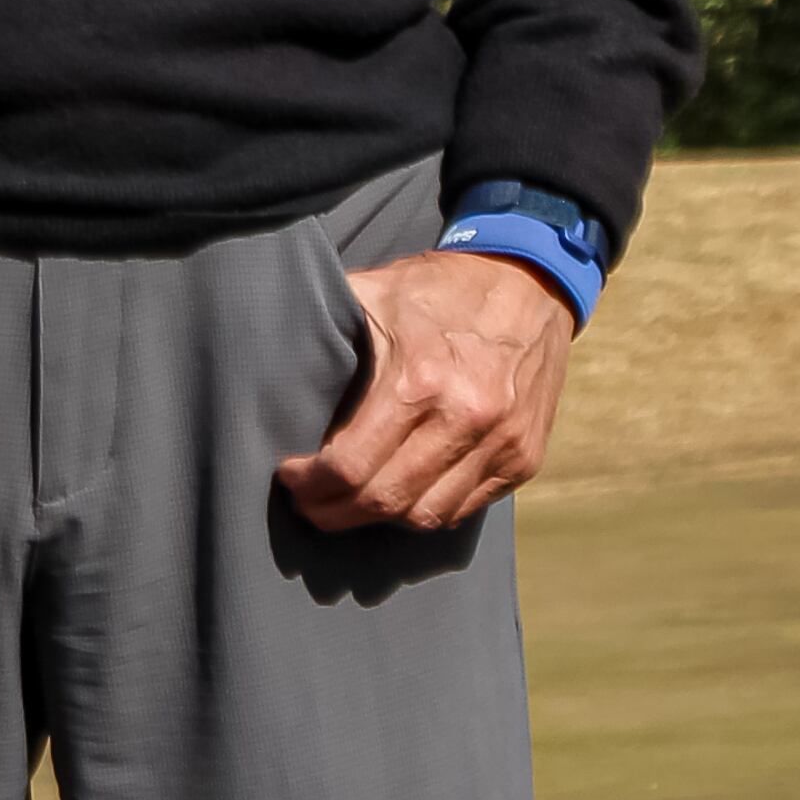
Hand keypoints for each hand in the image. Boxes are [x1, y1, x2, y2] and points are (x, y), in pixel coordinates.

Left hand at [277, 246, 572, 532]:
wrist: (530, 281)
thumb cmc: (442, 287)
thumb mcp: (377, 291)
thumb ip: (327, 327)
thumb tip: (269, 358)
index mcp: (421, 380)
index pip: (352, 467)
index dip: (311, 485)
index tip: (290, 477)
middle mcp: (467, 420)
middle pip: (386, 503)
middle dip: (336, 513)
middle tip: (310, 503)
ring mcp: (502, 444)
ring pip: (426, 517)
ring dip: (380, 518)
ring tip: (351, 502)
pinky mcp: (524, 459)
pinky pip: (464, 509)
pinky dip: (426, 510)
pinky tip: (400, 492)